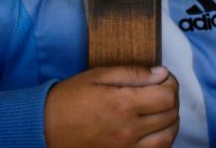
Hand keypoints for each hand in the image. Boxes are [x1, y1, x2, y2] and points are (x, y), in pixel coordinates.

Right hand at [45, 66, 178, 147]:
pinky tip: (154, 130)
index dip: (171, 83)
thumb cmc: (70, 99)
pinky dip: (162, 141)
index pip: (168, 95)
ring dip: (170, 122)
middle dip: (171, 99)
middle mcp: (128, 129)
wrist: (44, 128)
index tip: (163, 78)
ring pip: (167, 137)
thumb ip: (133, 74)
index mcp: (123, 104)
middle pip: (170, 115)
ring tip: (160, 111)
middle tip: (161, 91)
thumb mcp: (98, 76)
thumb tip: (160, 74)